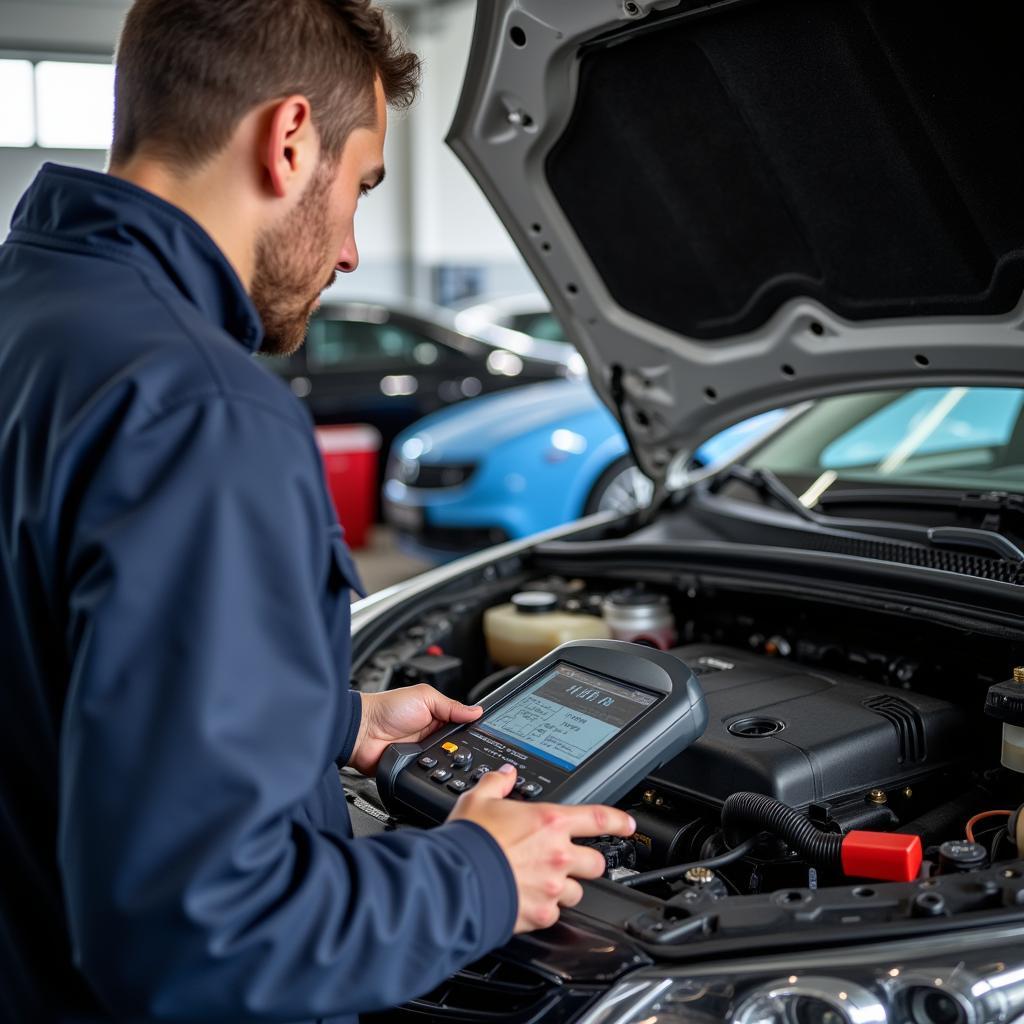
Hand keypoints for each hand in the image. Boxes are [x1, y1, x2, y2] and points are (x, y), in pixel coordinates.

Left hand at [348, 684, 481, 776]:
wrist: (362, 732)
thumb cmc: (387, 708)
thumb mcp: (424, 697)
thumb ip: (450, 705)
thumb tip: (476, 711)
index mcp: (438, 717)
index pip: (463, 726)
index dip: (473, 729)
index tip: (485, 733)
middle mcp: (433, 736)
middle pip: (458, 747)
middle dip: (462, 748)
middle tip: (462, 745)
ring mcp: (424, 754)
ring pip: (447, 763)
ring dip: (448, 760)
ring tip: (444, 754)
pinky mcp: (415, 769)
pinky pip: (430, 773)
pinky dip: (433, 772)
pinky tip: (434, 768)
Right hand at [448, 765, 635, 933]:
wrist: (457, 882)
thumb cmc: (469, 842)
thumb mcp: (478, 799)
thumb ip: (496, 783)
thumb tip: (505, 774)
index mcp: (549, 822)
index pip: (598, 818)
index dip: (618, 821)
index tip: (628, 825)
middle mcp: (558, 854)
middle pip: (595, 862)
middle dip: (585, 862)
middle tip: (567, 861)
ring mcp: (553, 886)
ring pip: (578, 891)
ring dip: (565, 888)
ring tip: (544, 884)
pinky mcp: (542, 914)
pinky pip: (555, 914)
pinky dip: (545, 909)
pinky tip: (528, 902)